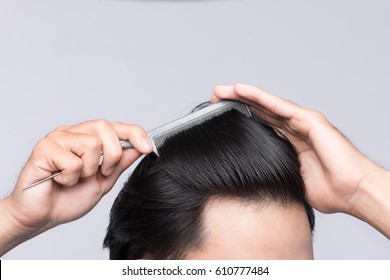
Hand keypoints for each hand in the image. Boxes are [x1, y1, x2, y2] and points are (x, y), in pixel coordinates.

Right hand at [0, 120, 151, 254]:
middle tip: (102, 174)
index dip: (135, 133)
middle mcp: (73, 133)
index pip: (115, 126)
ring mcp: (57, 138)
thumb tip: (139, 149)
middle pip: (105, 127)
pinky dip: (70, 177)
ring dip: (88, 170)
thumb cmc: (68, 198)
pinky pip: (72, 160)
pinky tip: (60, 181)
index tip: (149, 148)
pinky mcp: (43, 149)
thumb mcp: (102, 181)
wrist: (41, 216)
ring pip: (90, 144)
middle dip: (112, 154)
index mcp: (87, 138)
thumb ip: (119, 164)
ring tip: (74, 179)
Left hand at [211, 84, 387, 218]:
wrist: (354, 192)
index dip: (240, 118)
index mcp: (290, 142)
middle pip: (260, 111)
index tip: (219, 115)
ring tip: (221, 90)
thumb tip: (256, 176)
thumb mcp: (291, 180)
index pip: (261, 125)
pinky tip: (241, 90)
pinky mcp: (309, 120)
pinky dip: (259, 97)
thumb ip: (277, 171)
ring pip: (266, 104)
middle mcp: (295, 128)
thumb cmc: (330, 190)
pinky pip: (279, 106)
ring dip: (242, 96)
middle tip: (214, 98)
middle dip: (236, 104)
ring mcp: (302, 122)